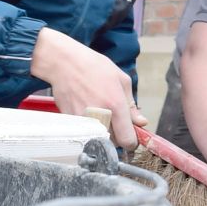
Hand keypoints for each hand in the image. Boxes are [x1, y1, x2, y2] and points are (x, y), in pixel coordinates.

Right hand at [31, 27, 147, 148]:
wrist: (65, 63)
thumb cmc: (94, 67)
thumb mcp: (121, 80)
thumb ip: (132, 105)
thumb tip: (141, 123)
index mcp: (116, 105)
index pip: (127, 140)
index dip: (132, 140)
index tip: (132, 135)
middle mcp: (100, 116)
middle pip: (114, 141)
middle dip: (117, 133)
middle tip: (114, 116)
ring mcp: (84, 121)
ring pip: (99, 137)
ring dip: (103, 129)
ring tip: (99, 109)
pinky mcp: (72, 121)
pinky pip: (86, 130)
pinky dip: (89, 124)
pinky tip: (87, 107)